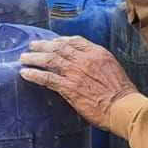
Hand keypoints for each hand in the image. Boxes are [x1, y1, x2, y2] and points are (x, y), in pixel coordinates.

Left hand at [19, 36, 139, 128]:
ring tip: (24, 58)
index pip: (75, 41)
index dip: (61, 40)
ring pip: (50, 59)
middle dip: (43, 45)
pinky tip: (25, 73)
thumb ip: (97, 62)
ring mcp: (75, 73)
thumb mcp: (112, 68)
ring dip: (34, 58)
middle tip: (32, 46)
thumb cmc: (122, 93)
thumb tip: (86, 64)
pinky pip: (47, 78)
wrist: (123, 107)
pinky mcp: (68, 87)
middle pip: (58, 47)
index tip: (53, 42)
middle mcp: (84, 59)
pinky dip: (34, 74)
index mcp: (97, 53)